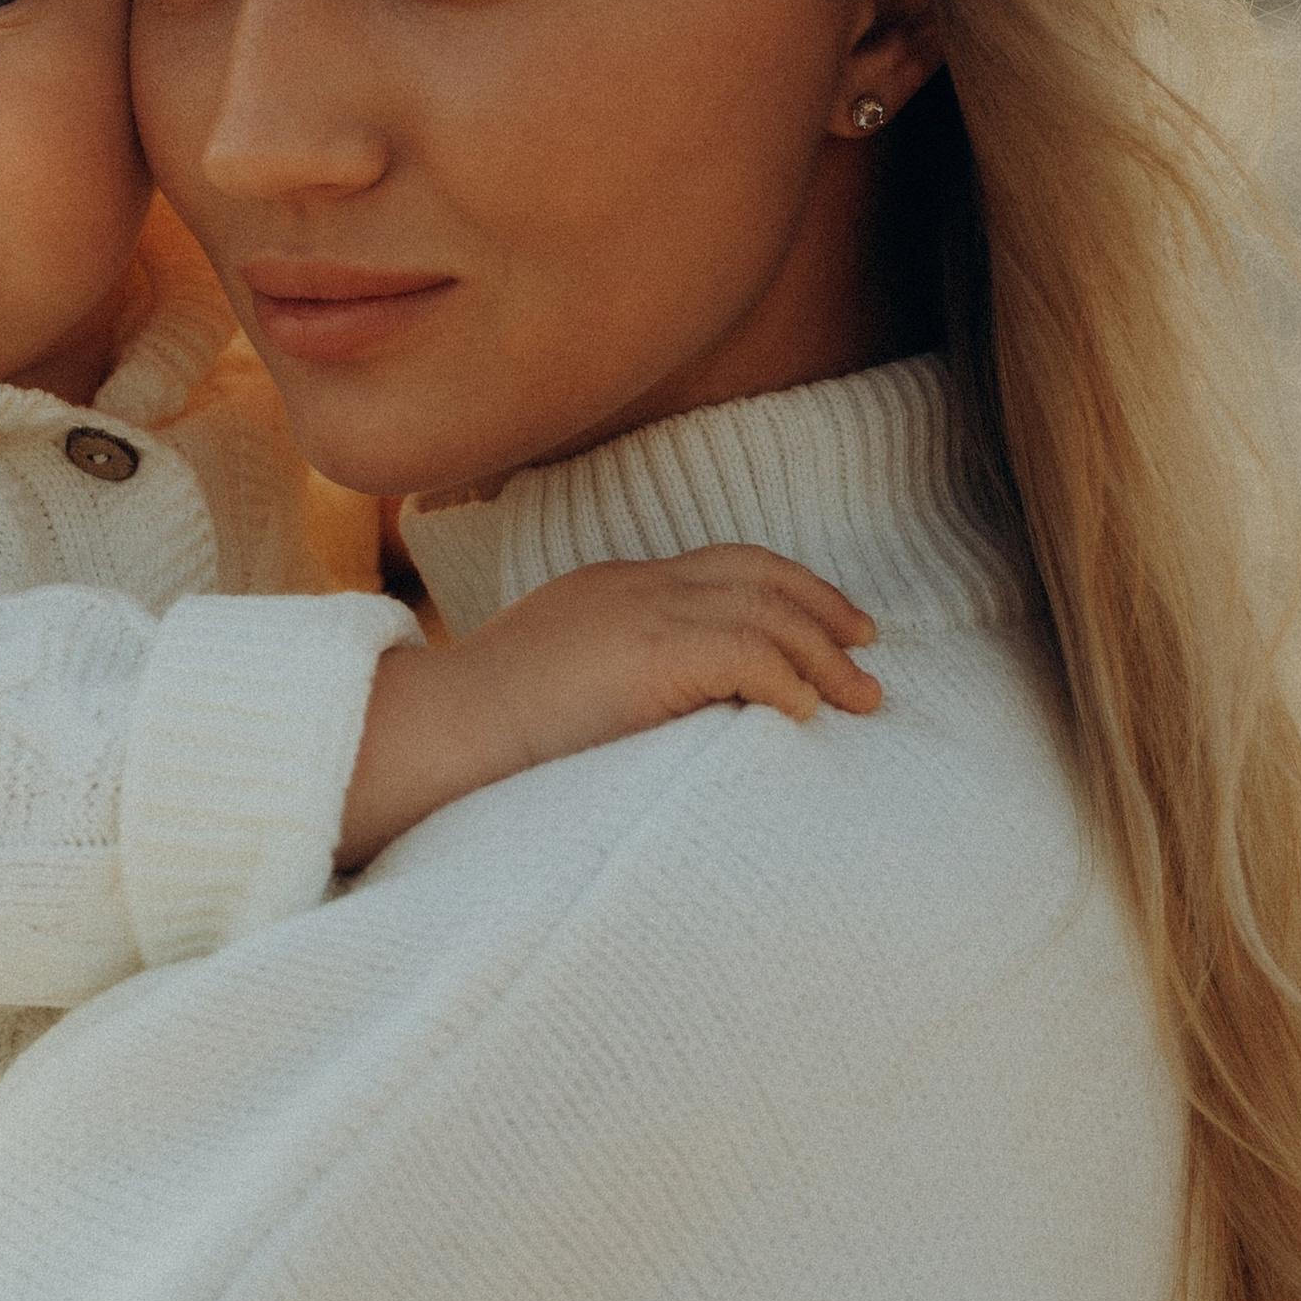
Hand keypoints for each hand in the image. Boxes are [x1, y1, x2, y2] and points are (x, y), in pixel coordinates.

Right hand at [339, 546, 880, 867]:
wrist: (432, 733)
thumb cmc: (478, 734)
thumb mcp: (552, 688)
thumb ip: (610, 683)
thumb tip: (658, 721)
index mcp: (608, 589)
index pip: (718, 566)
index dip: (783, 590)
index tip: (825, 626)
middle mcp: (631, 587)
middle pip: (754, 572)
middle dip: (821, 609)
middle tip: (868, 650)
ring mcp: (639, 614)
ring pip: (764, 611)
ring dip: (823, 657)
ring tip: (860, 699)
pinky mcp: (647, 655)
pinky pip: (747, 652)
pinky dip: (787, 680)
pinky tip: (804, 715)